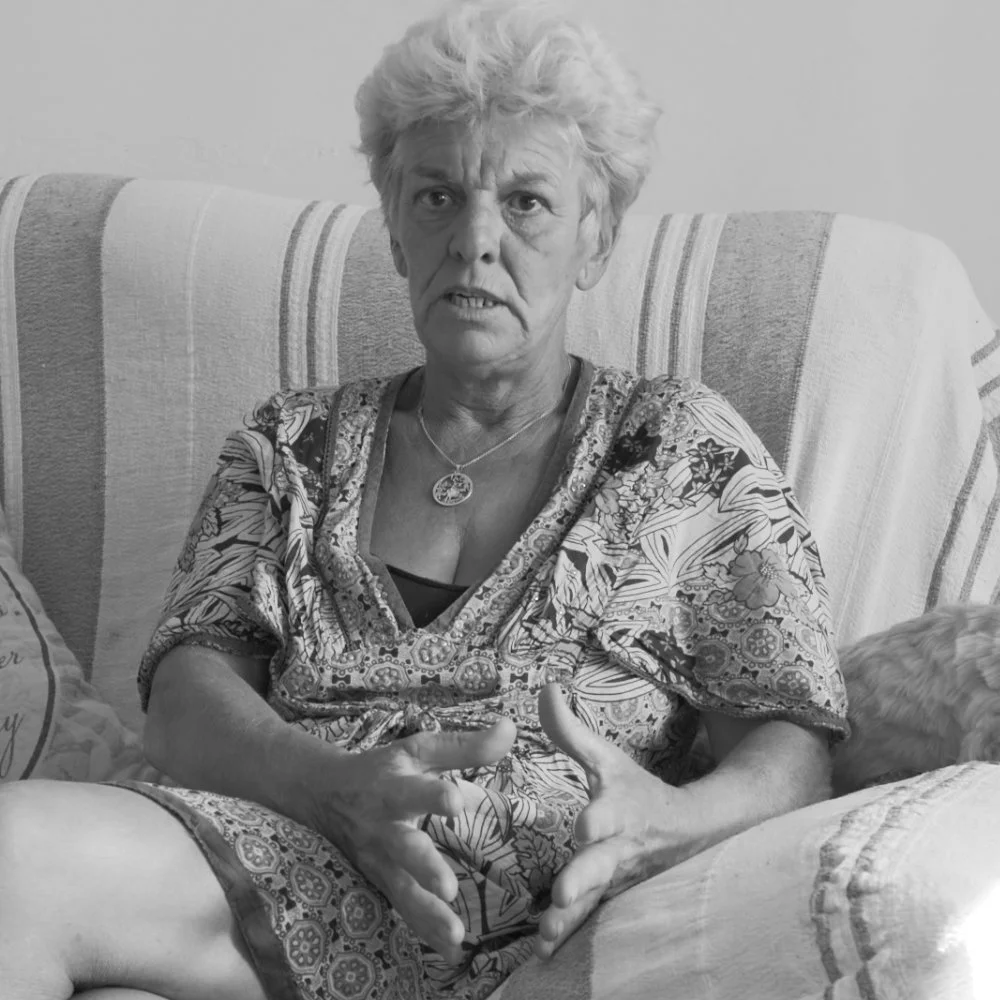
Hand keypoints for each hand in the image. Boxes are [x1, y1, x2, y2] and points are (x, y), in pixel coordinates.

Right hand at [302, 719, 516, 962]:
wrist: (325, 794)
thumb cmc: (383, 769)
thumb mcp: (418, 750)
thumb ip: (465, 746)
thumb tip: (511, 728)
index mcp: (393, 789)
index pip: (414, 791)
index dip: (433, 796)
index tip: (454, 802)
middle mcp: (384, 828)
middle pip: (403, 850)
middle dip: (425, 868)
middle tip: (448, 889)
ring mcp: (380, 861)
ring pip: (402, 890)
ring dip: (427, 914)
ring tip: (455, 936)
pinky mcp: (381, 883)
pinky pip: (404, 910)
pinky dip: (425, 931)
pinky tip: (453, 952)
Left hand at [535, 683, 688, 958]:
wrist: (690, 832)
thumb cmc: (636, 790)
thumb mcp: (606, 757)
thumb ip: (569, 729)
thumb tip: (545, 686)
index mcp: (619, 810)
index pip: (609, 814)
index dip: (598, 821)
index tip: (584, 826)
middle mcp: (620, 850)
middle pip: (602, 866)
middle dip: (583, 879)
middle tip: (563, 893)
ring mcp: (617, 882)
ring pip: (596, 903)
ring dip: (572, 920)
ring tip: (547, 935)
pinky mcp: (611, 902)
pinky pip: (591, 923)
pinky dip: (570, 939)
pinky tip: (543, 954)